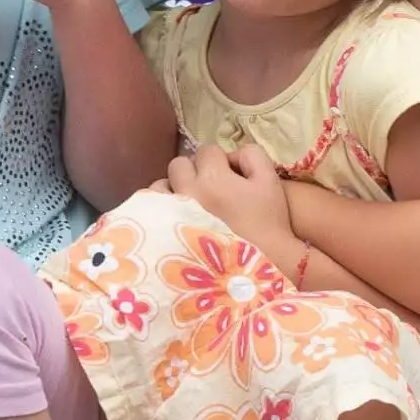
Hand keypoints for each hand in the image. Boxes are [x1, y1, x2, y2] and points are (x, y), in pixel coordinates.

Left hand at [168, 144, 295, 259]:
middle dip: (193, 171)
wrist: (258, 268)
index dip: (220, 161)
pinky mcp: (162, 234)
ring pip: (160, 186)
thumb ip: (251, 156)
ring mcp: (172, 214)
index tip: (228, 177)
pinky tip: (176, 222)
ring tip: (189, 206)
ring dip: (173, 190)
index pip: (207, 151)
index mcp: (214, 177)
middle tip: (208, 190)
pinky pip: (149, 211)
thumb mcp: (270, 181)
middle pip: (179, 164)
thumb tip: (230, 155)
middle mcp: (187, 192)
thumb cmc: (268, 224)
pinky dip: (160, 211)